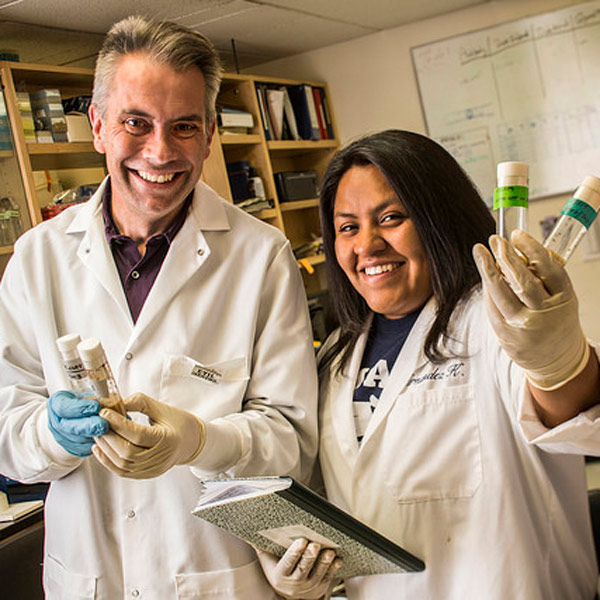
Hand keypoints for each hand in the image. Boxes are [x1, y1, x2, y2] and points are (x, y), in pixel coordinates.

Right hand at [47, 390, 107, 456]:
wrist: (75, 413)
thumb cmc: (83, 400)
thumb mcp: (88, 391)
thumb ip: (98, 394)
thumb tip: (115, 398)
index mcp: (58, 403)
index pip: (63, 407)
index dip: (79, 408)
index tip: (96, 406)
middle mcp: (57, 422)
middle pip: (71, 427)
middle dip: (90, 426)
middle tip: (104, 425)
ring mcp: (62, 437)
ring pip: (79, 440)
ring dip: (97, 436)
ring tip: (112, 430)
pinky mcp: (72, 448)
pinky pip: (85, 448)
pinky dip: (99, 444)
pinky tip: (109, 439)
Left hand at [92, 393, 204, 478]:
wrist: (191, 441)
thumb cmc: (179, 423)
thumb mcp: (161, 408)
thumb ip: (138, 402)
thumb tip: (114, 402)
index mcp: (168, 440)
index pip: (138, 434)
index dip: (118, 424)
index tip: (105, 413)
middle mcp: (160, 457)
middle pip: (127, 452)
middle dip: (109, 437)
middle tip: (98, 423)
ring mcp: (152, 468)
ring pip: (122, 464)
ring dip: (106, 449)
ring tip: (99, 433)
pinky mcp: (145, 474)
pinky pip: (122, 471)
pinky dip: (108, 461)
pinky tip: (101, 449)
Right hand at [257, 538, 342, 599]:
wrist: (290, 592)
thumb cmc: (277, 567)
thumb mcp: (267, 559)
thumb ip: (260, 544)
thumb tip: (249, 525)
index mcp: (280, 575)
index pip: (287, 564)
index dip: (294, 553)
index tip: (300, 541)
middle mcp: (294, 584)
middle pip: (303, 570)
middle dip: (310, 557)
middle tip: (315, 544)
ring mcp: (308, 587)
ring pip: (318, 574)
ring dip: (324, 563)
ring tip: (329, 551)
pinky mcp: (320, 588)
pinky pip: (328, 578)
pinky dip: (333, 569)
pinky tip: (337, 559)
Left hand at [473, 230, 588, 389]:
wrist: (556, 359)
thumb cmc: (556, 319)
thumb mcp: (560, 296)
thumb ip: (543, 276)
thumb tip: (518, 249)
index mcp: (564, 298)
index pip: (548, 269)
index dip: (531, 249)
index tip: (517, 234)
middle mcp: (545, 313)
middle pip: (523, 281)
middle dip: (506, 257)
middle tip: (495, 240)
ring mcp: (524, 326)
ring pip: (502, 293)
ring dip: (488, 269)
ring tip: (480, 251)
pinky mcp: (506, 334)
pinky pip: (492, 306)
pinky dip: (487, 288)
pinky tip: (484, 274)